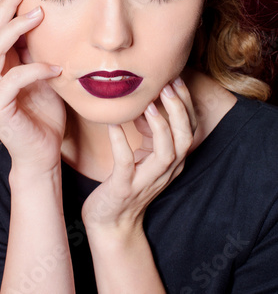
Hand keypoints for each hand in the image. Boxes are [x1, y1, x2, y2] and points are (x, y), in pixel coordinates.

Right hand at [0, 0, 65, 176]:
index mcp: (1, 63)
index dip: (6, 1)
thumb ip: (39, 50)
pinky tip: (56, 68)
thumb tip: (48, 19)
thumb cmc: (45, 112)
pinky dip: (34, 70)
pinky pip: (12, 81)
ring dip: (16, 29)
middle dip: (6, 3)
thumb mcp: (45, 74)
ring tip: (39, 13)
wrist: (43, 151)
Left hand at [82, 78, 196, 235]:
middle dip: (179, 109)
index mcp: (173, 161)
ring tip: (149, 104)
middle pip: (186, 138)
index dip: (186, 104)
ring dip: (160, 125)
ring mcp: (147, 181)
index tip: (175, 78)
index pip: (190, 129)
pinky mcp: (125, 188)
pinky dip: (121, 141)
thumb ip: (150, 132)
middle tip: (167, 85)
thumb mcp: (144, 155)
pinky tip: (113, 123)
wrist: (111, 223)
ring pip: (167, 152)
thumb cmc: (127, 182)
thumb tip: (149, 102)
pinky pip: (126, 162)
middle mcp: (166, 171)